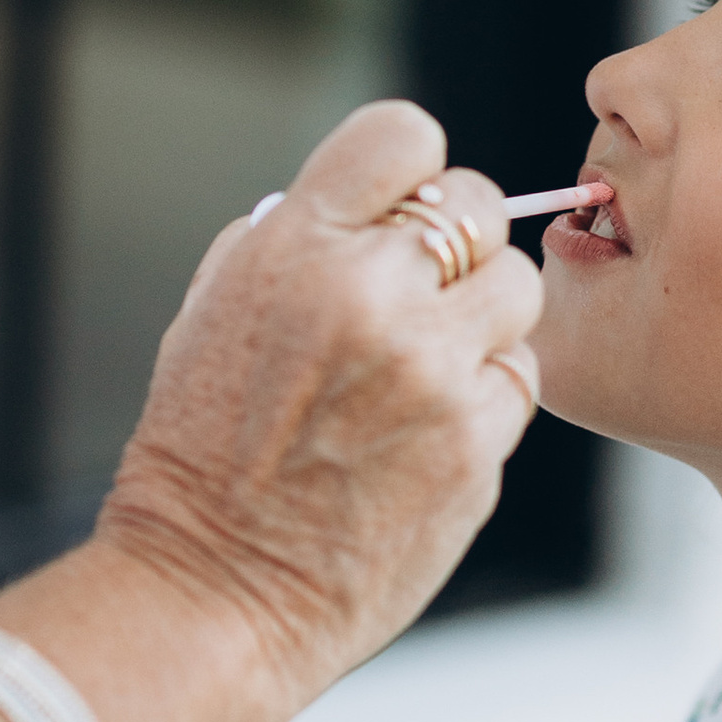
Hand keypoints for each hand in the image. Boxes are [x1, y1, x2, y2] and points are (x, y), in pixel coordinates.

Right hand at [0, 100, 542, 721]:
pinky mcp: (475, 442)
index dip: (411, 172)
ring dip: (482, 321)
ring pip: (518, 291)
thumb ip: (296, 242)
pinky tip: (427, 431)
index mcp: (295, 246)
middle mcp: (370, 292)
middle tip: (418, 301)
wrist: (210, 587)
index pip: (404, 134)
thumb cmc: (202, 454)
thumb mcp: (216, 311)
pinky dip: (486, 398)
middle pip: (478, 205)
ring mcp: (431, 369)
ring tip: (426, 368)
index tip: (402, 211)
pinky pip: (519, 380)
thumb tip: (375, 205)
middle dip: (454, 249)